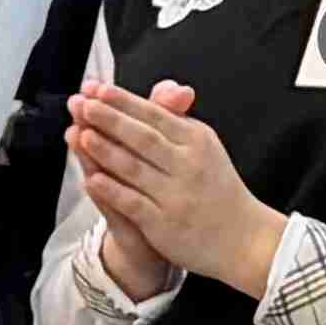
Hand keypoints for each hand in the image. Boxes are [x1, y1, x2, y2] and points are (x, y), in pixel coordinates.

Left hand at [65, 77, 280, 304]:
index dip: (125, 101)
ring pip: (135, 168)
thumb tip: (165, 86)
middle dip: (110, 118)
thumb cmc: (217, 188)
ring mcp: (176, 195)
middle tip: (82, 104)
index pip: (156, 115)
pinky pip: (134, 203)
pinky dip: (112, 190)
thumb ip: (179, 119)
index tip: (98, 88)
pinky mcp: (165, 223)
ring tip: (81, 133)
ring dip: (106, 150)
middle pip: (143, 137)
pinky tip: (92, 179)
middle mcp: (188, 165)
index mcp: (197, 140)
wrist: (244, 238)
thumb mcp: (205, 147)